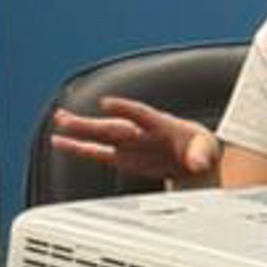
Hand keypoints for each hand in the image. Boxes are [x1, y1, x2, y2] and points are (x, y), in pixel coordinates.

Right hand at [49, 96, 219, 180]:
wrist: (196, 160)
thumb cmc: (200, 149)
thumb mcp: (207, 150)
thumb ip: (201, 155)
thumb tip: (198, 162)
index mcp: (162, 124)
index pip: (141, 114)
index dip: (124, 108)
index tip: (107, 104)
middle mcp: (141, 132)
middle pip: (112, 126)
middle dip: (90, 123)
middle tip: (66, 117)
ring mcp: (130, 144)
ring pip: (100, 135)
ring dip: (79, 129)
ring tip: (58, 121)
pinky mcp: (123, 157)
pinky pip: (98, 152)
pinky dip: (80, 148)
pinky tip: (61, 142)